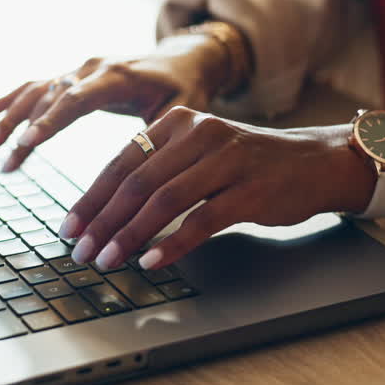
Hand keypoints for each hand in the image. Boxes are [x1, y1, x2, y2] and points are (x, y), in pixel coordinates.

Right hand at [0, 35, 228, 171]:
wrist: (183, 60)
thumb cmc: (184, 89)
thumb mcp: (183, 109)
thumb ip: (161, 132)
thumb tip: (143, 168)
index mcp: (118, 76)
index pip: (78, 98)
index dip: (51, 120)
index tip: (28, 141)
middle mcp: (92, 68)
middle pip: (49, 96)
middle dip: (24, 127)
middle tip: (4, 157)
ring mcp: (78, 70)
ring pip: (36, 90)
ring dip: (10, 116)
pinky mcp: (71, 77)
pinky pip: (34, 86)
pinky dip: (8, 99)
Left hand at [58, 106, 371, 270]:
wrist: (314, 162)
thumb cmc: (248, 162)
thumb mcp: (199, 151)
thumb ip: (158, 170)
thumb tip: (107, 210)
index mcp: (179, 122)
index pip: (122, 161)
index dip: (91, 198)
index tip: (70, 228)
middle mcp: (200, 134)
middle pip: (138, 182)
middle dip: (103, 221)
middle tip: (82, 252)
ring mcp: (226, 161)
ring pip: (164, 201)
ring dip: (130, 236)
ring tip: (108, 260)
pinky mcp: (250, 190)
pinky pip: (202, 220)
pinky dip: (173, 244)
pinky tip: (152, 262)